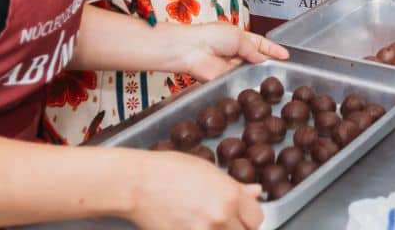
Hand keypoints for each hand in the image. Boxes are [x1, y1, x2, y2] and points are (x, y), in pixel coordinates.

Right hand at [128, 150, 263, 228]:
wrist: (137, 183)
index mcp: (231, 196)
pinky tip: (191, 226)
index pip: (257, 218)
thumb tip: (257, 192)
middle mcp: (221, 217)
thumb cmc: (170, 170)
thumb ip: (236, 187)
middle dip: (237, 227)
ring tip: (206, 222)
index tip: (241, 215)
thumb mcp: (209, 170)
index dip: (249, 217)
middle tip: (221, 219)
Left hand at [161, 21, 288, 82]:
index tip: (286, 56)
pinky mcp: (226, 79)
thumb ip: (253, 49)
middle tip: (283, 68)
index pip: (261, 44)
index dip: (273, 49)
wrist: (193, 50)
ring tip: (273, 75)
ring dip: (258, 72)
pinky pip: (241, 81)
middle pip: (257, 59)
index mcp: (239, 37)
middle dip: (268, 62)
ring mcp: (231, 67)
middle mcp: (236, 52)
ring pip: (250, 71)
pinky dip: (248, 81)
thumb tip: (263, 59)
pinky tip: (257, 83)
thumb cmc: (212, 36)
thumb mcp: (238, 37)